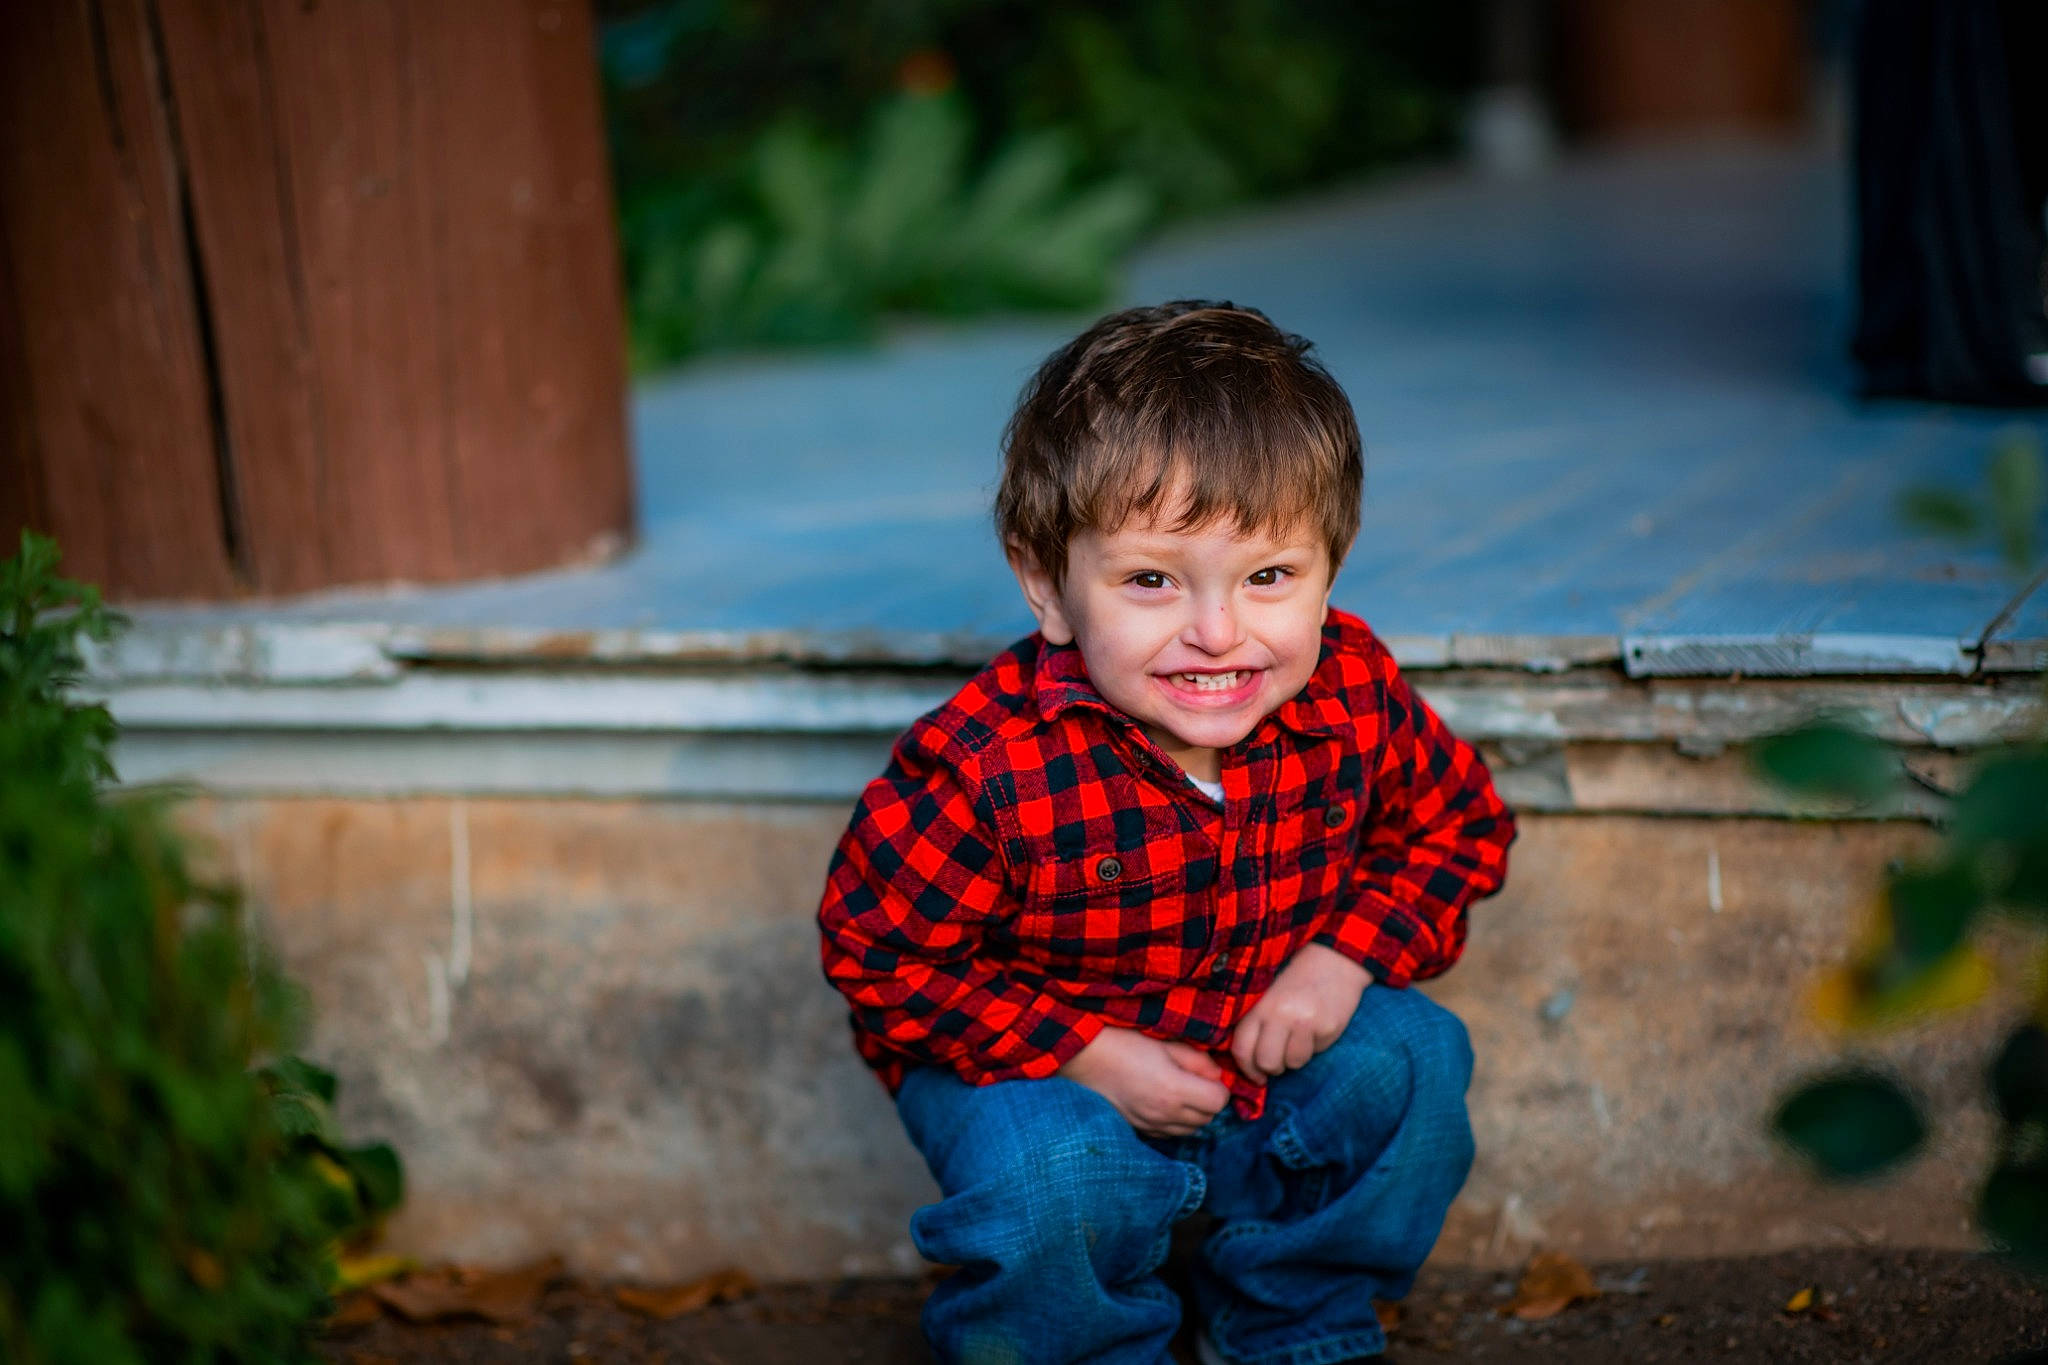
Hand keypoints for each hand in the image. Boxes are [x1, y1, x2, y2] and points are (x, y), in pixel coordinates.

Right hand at [1057, 1025, 1231, 1137]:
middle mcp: (1164, 1114)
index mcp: (1174, 1090)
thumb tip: (1216, 1076)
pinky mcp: (1136, 1129)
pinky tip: (1161, 1103)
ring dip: (1192, 1114)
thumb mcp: (1164, 1043)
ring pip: (1189, 1130)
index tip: (1207, 1075)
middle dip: (1207, 1101)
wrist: (1080, 1056)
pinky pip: (1167, 1134)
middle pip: (1207, 1119)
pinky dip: (1172, 1122)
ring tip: (1178, 1092)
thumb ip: (1196, 1060)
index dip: (1218, 1086)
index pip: (1219, 1101)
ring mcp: (1148, 1125)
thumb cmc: (1121, 1042)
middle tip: (1194, 1080)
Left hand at [1230, 943, 1370, 1084]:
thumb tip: (1251, 1064)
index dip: (1247, 1069)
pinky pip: (1316, 1052)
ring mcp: (1305, 1022)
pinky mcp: (1327, 1028)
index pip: (1242, 1049)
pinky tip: (1316, 1028)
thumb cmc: (1296, 981)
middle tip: (1280, 1059)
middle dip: (1273, 1067)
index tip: (1256, 1075)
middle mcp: (1279, 1015)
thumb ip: (1257, 1024)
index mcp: (1259, 1006)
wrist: (1334, 961)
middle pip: (1267, 1062)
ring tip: (1301, 1036)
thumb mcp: (1268, 996)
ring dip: (1296, 1056)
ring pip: (1293, 1062)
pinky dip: (1315, 1046)